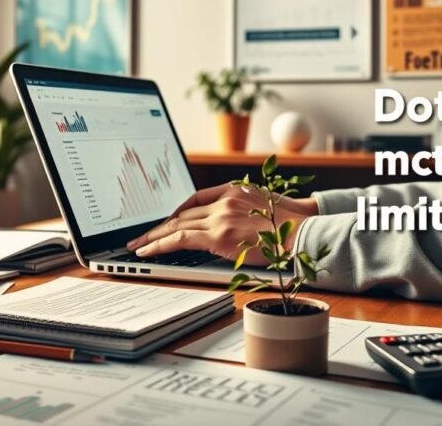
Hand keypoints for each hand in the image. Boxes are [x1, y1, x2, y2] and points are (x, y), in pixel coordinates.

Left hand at [126, 183, 318, 265]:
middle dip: (159, 225)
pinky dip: (160, 244)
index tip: (165, 221)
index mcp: (233, 190)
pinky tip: (148, 251)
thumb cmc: (290, 224)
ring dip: (154, 236)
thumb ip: (241, 210)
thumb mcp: (262, 205)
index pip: (195, 199)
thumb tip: (229, 226)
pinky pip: (180, 239)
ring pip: (176, 225)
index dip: (176, 211)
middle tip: (140, 235)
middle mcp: (223, 200)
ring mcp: (220, 217)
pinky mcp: (218, 236)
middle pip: (182, 213)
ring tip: (138, 246)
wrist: (303, 230)